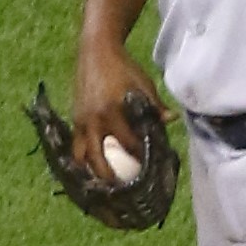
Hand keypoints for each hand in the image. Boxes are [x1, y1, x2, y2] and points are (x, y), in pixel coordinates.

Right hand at [72, 41, 173, 180]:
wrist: (95, 51)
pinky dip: (82, 162)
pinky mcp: (74, 120)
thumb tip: (171, 121)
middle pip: (100, 159)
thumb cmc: (124, 68)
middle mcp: (95, 119)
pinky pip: (75, 148)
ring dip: (91, 175)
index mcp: (114, 110)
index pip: (129, 143)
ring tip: (101, 191)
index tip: (148, 173)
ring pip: (82, 157)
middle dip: (110, 179)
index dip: (139, 159)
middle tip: (122, 194)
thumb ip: (155, 106)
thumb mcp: (143, 84)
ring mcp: (81, 121)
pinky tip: (89, 174)